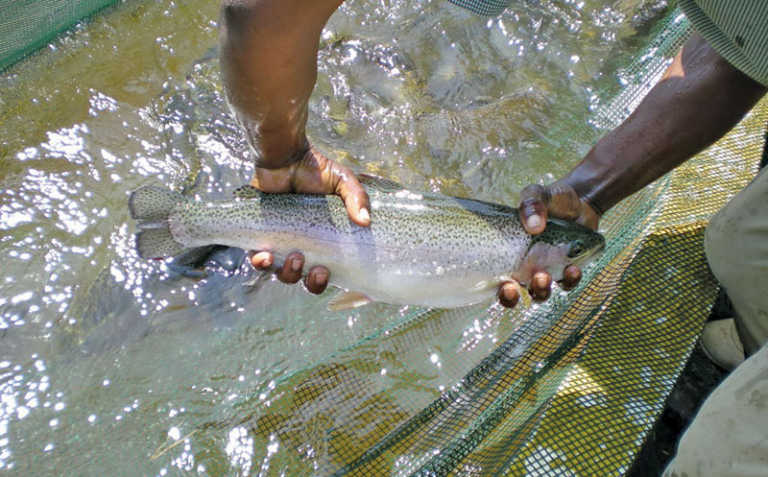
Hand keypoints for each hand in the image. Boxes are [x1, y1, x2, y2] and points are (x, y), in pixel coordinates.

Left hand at [249, 146, 368, 293]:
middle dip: (310, 282)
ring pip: (280, 273)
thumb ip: (357, 198)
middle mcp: (300, 245)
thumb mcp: (343, 182)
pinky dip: (260, 262)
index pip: (323, 271)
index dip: (322, 280)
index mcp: (321, 240)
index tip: (327, 272)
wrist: (285, 155)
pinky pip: (256, 257)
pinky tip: (264, 257)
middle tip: (316, 269)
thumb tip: (366, 222)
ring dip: (288, 273)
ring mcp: (279, 241)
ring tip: (295, 258)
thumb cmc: (315, 169)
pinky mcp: (259, 233)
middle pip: (303, 278)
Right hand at [496, 181, 599, 307]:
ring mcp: (546, 272)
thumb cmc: (551, 200)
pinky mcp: (568, 270)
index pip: (494, 280)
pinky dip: (570, 280)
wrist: (580, 200)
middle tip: (512, 287)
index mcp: (508, 255)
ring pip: (540, 294)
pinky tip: (573, 268)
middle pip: (512, 296)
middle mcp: (524, 268)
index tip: (502, 284)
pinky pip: (568, 283)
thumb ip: (532, 204)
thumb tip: (534, 226)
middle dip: (510, 298)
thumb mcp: (537, 194)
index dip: (497, 290)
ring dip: (540, 290)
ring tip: (543, 276)